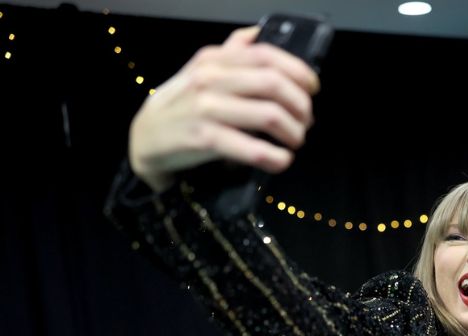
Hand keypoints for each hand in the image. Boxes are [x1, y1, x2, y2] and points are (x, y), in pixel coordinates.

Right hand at [128, 26, 319, 190]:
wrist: (145, 137)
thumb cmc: (183, 104)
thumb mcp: (202, 71)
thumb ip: (231, 53)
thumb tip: (256, 33)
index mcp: (215, 60)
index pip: (267, 55)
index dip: (299, 71)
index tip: (312, 89)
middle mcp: (210, 79)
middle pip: (274, 84)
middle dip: (301, 105)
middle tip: (306, 121)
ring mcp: (207, 109)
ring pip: (269, 115)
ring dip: (293, 132)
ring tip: (294, 141)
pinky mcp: (204, 139)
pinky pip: (253, 149)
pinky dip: (276, 157)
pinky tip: (281, 160)